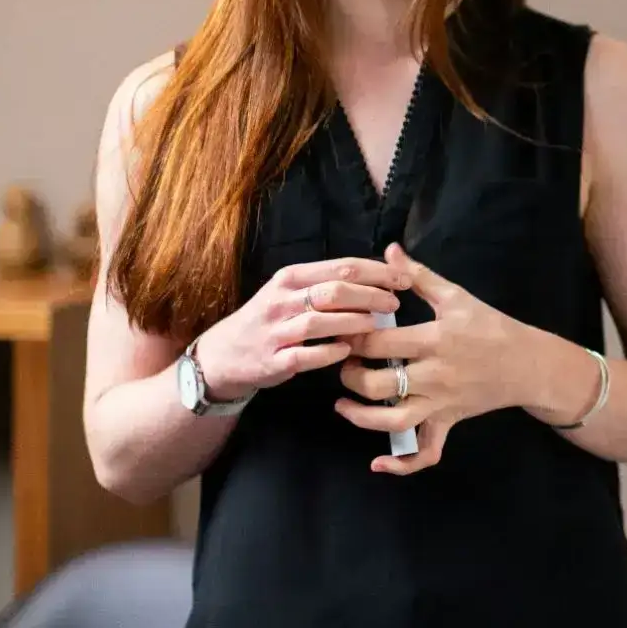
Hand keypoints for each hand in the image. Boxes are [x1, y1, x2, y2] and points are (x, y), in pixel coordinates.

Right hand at [191, 258, 407, 400]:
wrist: (222, 356)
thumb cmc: (269, 320)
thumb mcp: (291, 292)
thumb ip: (328, 282)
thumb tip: (379, 274)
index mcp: (291, 277)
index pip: (341, 267)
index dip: (377, 272)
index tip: (404, 279)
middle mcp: (282, 300)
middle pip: (334, 291)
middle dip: (371, 296)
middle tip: (395, 304)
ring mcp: (275, 331)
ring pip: (320, 321)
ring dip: (353, 322)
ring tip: (377, 325)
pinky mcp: (273, 361)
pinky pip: (305, 356)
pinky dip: (329, 352)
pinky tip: (348, 351)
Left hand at [334, 243, 523, 473]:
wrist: (528, 363)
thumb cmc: (491, 326)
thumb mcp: (457, 297)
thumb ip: (418, 276)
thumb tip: (389, 251)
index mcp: (434, 340)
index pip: (379, 343)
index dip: (352, 337)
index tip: (342, 330)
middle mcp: (434, 376)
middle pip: (377, 385)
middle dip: (350, 375)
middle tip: (343, 362)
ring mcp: (441, 404)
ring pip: (392, 423)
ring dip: (360, 417)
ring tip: (343, 404)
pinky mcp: (448, 422)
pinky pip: (426, 452)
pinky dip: (402, 465)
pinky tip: (377, 463)